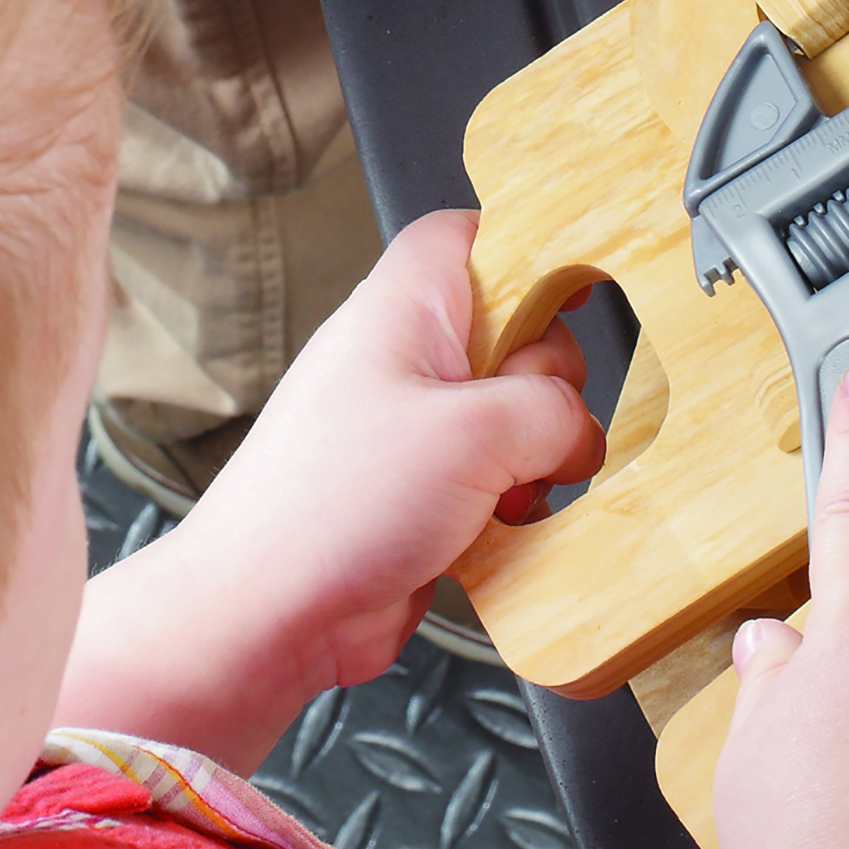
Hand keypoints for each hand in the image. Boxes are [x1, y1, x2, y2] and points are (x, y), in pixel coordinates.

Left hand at [53, 213, 601, 768]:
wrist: (266, 614)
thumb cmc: (331, 504)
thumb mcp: (473, 432)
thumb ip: (552, 411)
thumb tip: (578, 430)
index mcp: (406, 307)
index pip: (474, 234)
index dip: (531, 250)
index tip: (583, 287)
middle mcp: (407, 358)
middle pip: (516, 336)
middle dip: (544, 390)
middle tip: (521, 434)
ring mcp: (413, 429)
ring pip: (512, 419)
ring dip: (530, 463)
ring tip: (500, 498)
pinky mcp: (420, 496)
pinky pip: (494, 483)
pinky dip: (509, 509)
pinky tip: (493, 535)